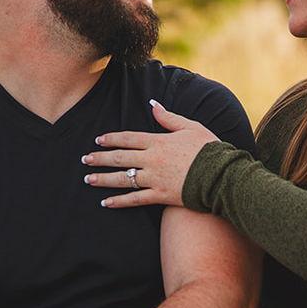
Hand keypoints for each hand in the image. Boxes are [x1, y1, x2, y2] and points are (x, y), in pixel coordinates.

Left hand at [82, 101, 217, 208]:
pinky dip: (119, 202)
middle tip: (85, 160)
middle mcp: (152, 159)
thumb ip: (169, 118)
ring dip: (103, 179)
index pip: (128, 138)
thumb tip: (153, 104)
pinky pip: (135, 199)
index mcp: (159, 141)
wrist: (222, 175)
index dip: (111, 139)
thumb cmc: (209, 149)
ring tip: (88, 179)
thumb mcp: (191, 127)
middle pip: (120, 158)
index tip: (98, 140)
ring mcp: (155, 178)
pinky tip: (105, 203)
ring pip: (123, 179)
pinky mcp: (160, 196)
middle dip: (100, 158)